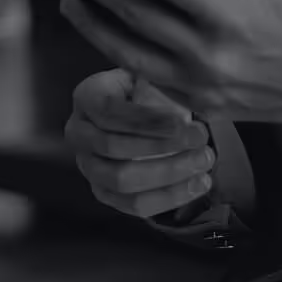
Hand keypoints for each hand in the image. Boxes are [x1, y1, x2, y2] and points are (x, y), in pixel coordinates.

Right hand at [64, 68, 216, 218]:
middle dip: (162, 146)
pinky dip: (169, 197)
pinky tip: (198, 183)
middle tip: (200, 139)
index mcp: (86, 97)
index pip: (109, 111)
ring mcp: (87, 166)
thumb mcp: (147, 77)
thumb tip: (186, 105)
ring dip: (168, 173)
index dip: (146, 119)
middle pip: (112, 147)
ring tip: (203, 162)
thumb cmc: (144, 90)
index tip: (183, 122)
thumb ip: (158, 87)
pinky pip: (134, 204)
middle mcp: (78, 133)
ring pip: (122, 180)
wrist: (134, 112)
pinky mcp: (103, 192)